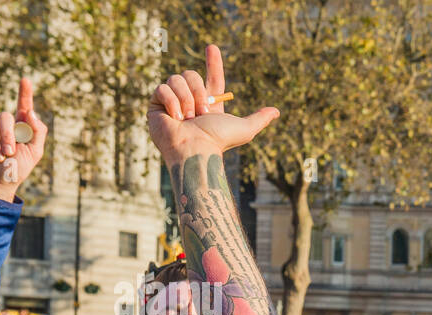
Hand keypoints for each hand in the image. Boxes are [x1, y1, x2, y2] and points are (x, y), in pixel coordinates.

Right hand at [0, 78, 47, 203]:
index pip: (23, 106)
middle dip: (8, 135)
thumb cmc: (17, 170)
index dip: (25, 93)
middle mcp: (5, 125)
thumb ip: (37, 132)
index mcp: (22, 128)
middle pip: (6, 116)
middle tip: (9, 152)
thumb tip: (30, 112)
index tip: (26, 79)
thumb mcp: (34, 153)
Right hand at [147, 45, 277, 164]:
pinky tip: (176, 118)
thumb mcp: (244, 129)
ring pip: (176, 79)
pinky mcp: (155, 104)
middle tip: (201, 113)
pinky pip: (162, 89)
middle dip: (198, 92)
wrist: (195, 149)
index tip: (212, 47)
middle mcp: (189, 100)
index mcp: (209, 103)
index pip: (212, 78)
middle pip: (191, 74)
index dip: (213, 63)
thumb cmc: (218, 141)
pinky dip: (172, 103)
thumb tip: (276, 111)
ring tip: (188, 119)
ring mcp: (171, 101)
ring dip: (186, 99)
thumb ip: (259, 119)